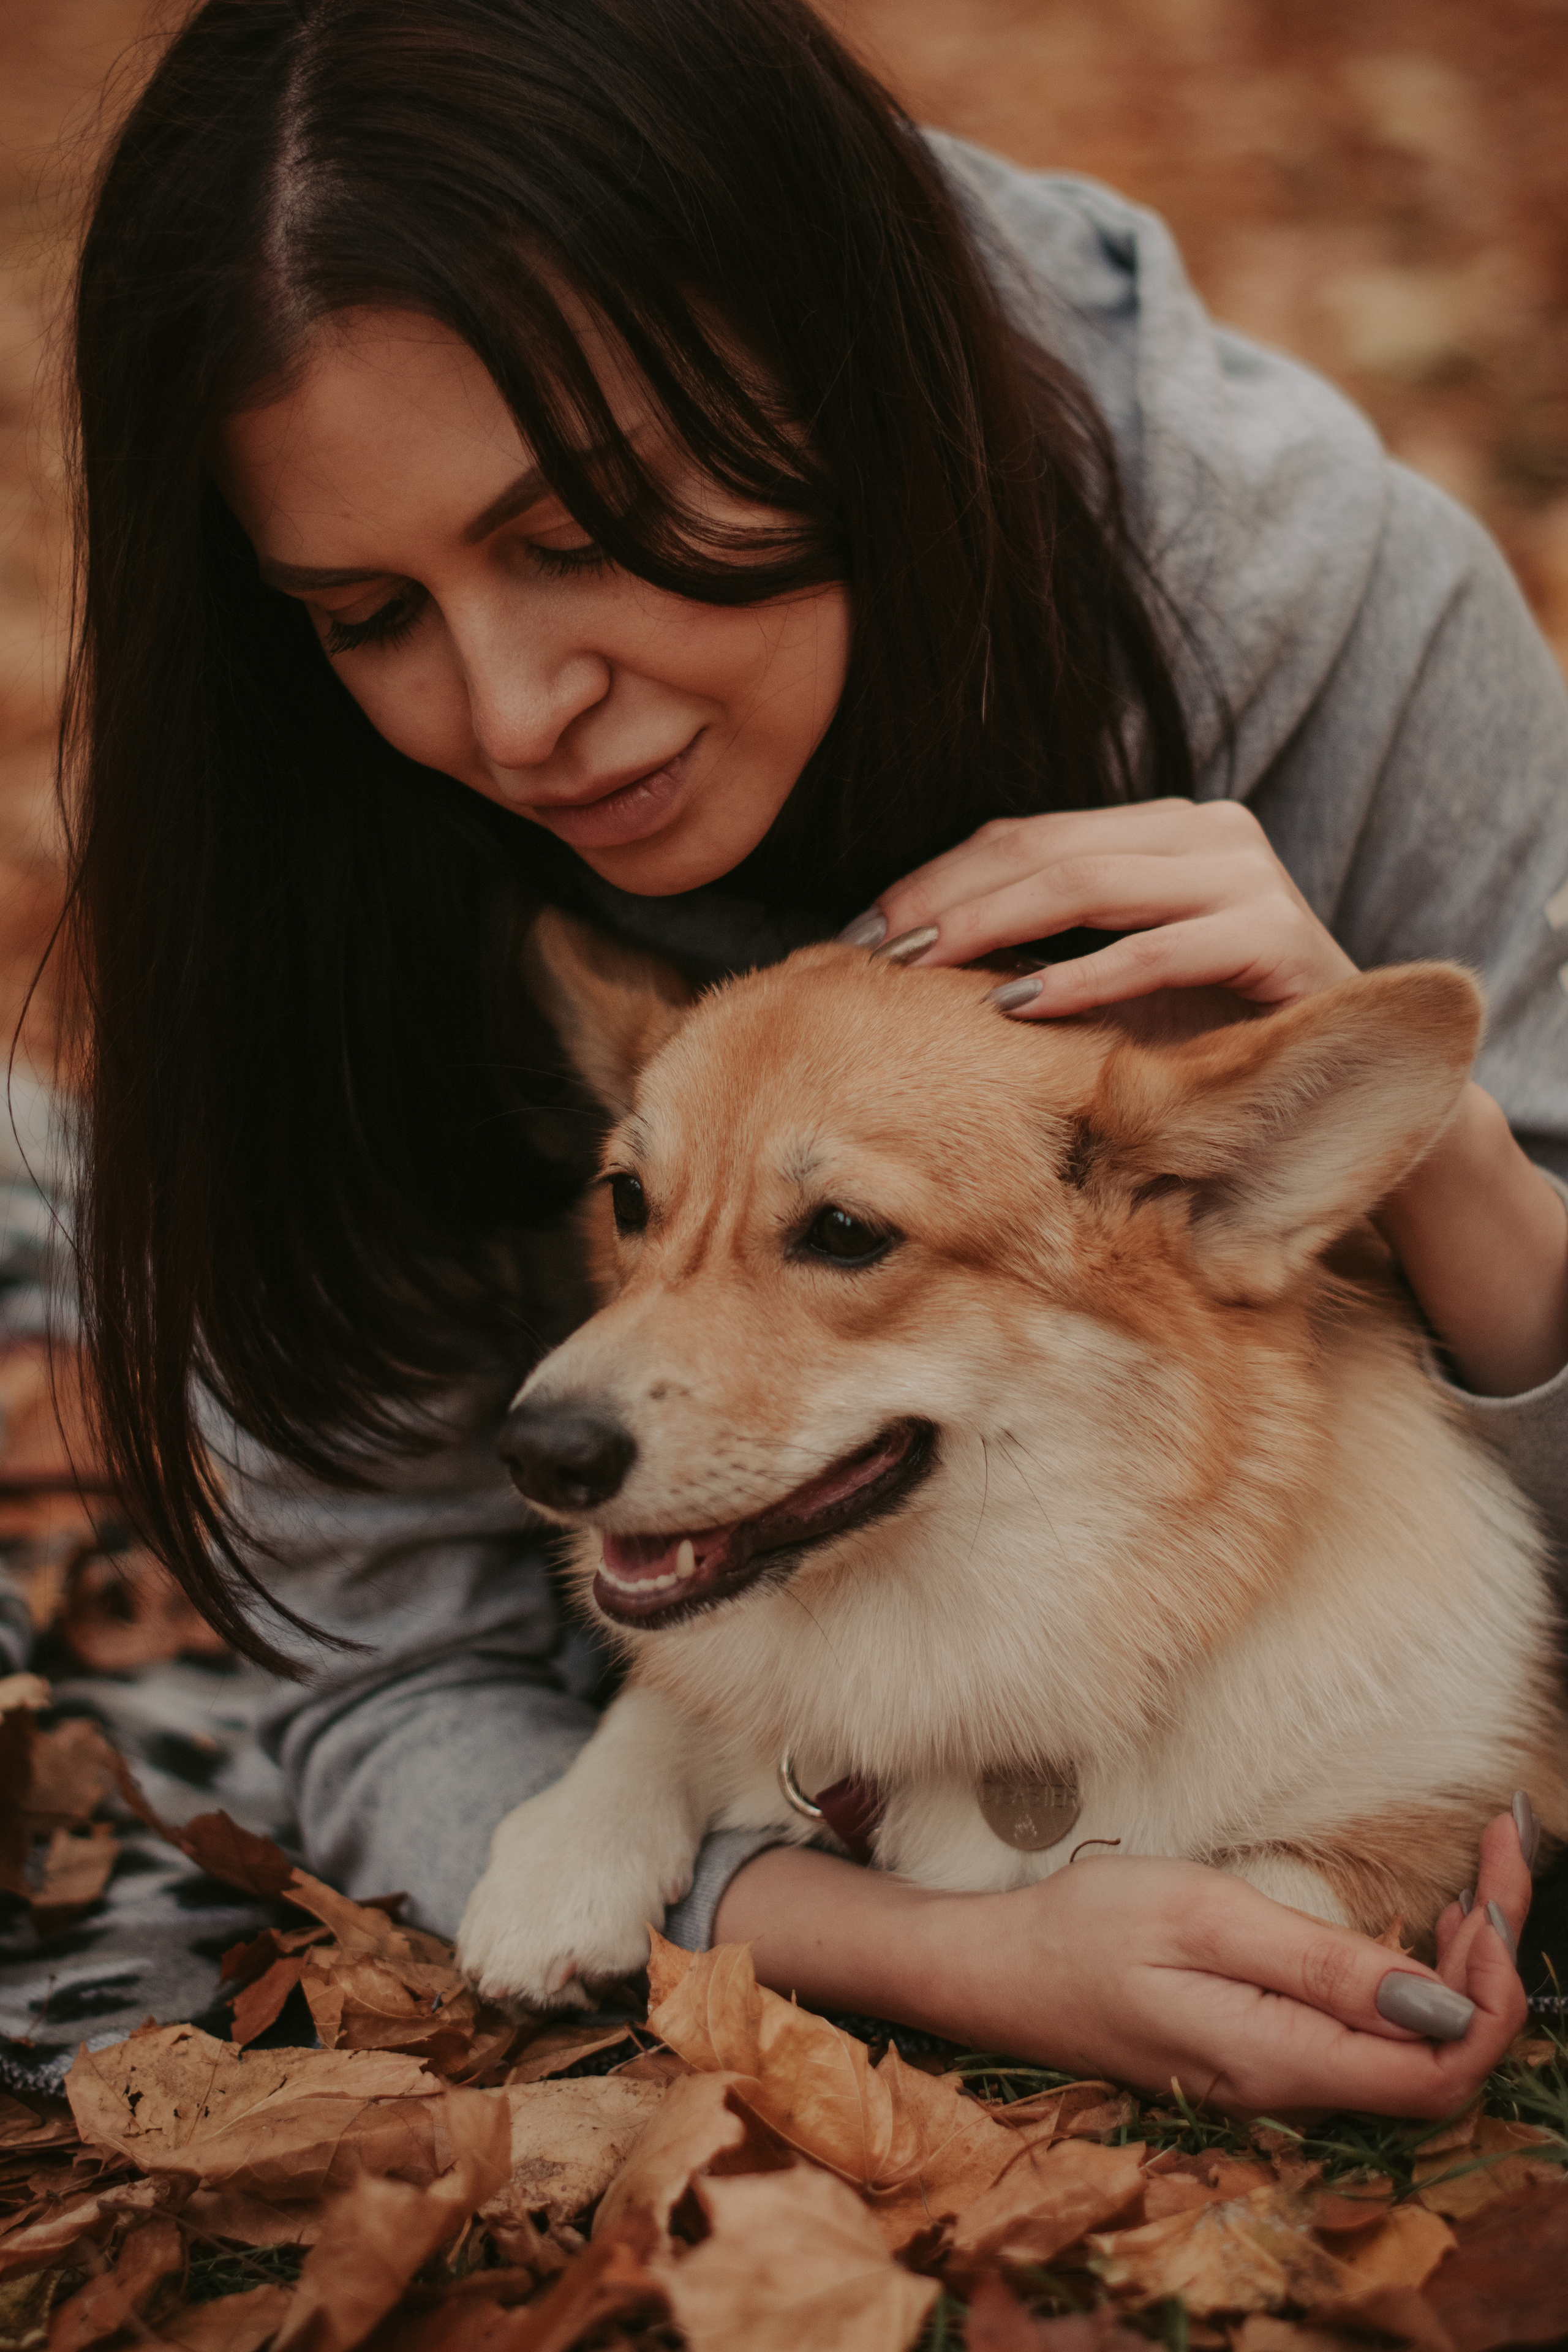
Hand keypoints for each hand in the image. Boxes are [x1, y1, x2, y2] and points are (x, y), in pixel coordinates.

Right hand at [714, 1807, 1532, 2118]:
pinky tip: (1411, 1927)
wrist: (992, 1970)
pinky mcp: (1259, 2052)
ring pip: (1410, 2049)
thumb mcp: (1201, 1917)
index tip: (1492, 1885)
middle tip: (1503, 1856)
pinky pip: (1366, 2037)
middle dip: (1493, 1963)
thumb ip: (1321, 1969)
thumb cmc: (1083, 1929)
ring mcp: (1274, 2075)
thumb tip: (1440, 2006)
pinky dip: (1411, 1980)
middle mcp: (1290, 2085)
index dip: (1492, 1987)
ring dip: (1460, 1969)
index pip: (1443, 2065)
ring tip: (1477, 1880)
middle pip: (1441, 2058)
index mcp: (1282, 2059)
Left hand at [853, 798, 1354, 1014]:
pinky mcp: (1274, 932)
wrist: (1341, 1078)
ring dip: (993, 926)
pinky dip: (1080, 977)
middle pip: (1041, 848)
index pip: (1022, 835)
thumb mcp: (1113, 981)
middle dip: (946, 899)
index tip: (863, 930)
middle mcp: (1203, 831)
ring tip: (921, 970)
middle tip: (872, 951)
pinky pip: (1157, 950)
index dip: (935, 877)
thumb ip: (1040, 950)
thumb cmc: (1210, 1033)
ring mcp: (1243, 874)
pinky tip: (1013, 1006)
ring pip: (1087, 882)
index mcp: (1157, 830)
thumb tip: (908, 960)